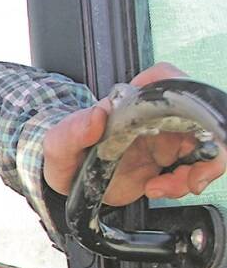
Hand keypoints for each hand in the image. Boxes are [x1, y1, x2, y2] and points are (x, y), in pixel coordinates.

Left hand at [44, 63, 226, 204]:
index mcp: (130, 102)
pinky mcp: (169, 163)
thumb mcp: (59, 143)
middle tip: (190, 176)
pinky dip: (184, 184)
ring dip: (197, 171)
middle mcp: (154, 116)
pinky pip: (194, 170)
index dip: (183, 90)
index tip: (185, 117)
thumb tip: (97, 114)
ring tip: (164, 187)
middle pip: (200, 116)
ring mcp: (165, 139)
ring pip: (206, 146)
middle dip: (207, 147)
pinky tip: (157, 189)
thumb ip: (74, 129)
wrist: (69, 180)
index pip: (166, 78)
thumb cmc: (64, 153)